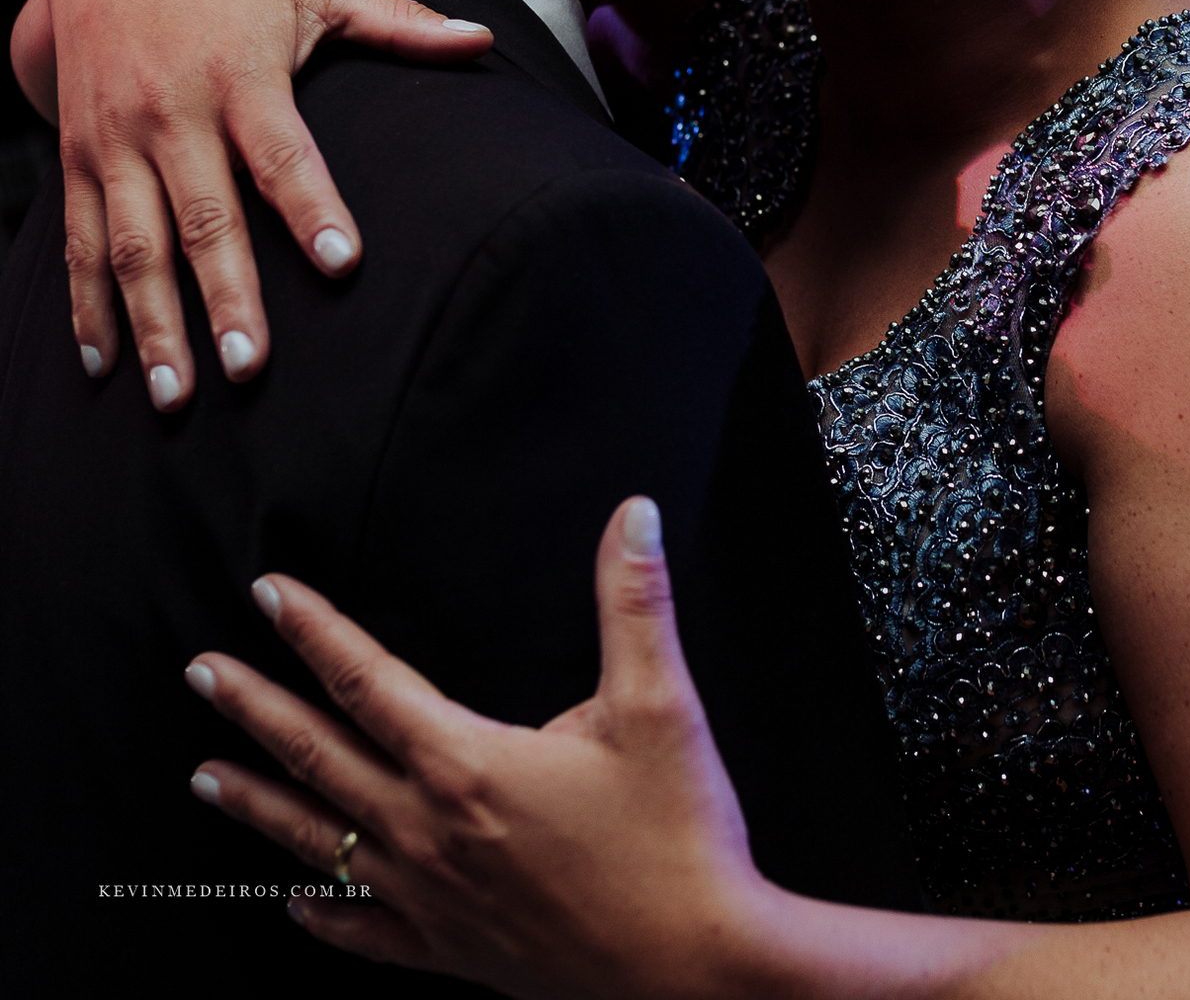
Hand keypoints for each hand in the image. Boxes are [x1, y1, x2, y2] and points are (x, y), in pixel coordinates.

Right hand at [13, 0, 491, 409]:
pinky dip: (85, 306)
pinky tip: (103, 365)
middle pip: (202, 216)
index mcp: (241, 74)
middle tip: (250, 367)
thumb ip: (397, 21)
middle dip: (225, 295)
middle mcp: (173, 112)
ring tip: (175, 396)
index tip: (343, 263)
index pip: (281, 149)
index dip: (312, 205)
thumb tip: (483, 38)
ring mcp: (116, 142)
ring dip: (152, 323)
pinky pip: (79, 242)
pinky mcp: (76, 160)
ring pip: (133, 244)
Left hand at [185, 499, 759, 999]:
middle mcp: (432, 832)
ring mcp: (434, 899)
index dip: (314, 629)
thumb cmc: (677, 847)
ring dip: (258, 803)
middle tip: (203, 674)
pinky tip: (295, 906)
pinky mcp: (456, 953)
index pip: (366, 679)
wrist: (702, 974)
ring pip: (319, 842)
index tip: (270, 595)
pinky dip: (323, 915)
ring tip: (207, 778)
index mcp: (467, 765)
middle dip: (254, 707)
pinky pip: (367, 933)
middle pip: (318, 755)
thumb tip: (631, 519)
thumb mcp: (659, 707)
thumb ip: (634, 601)